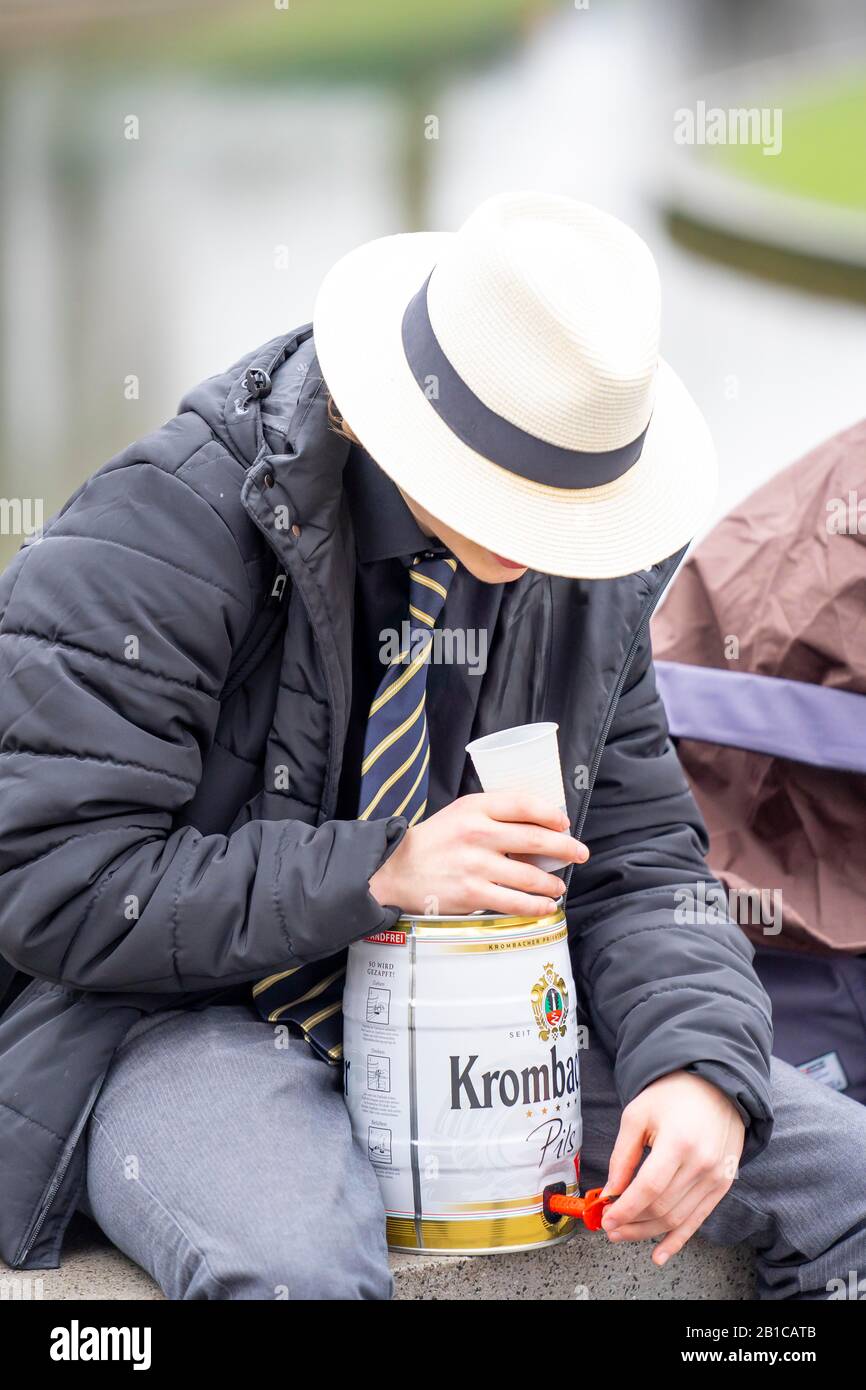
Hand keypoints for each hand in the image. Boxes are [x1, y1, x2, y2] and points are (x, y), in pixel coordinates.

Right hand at [368, 792, 588, 916]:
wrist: (396, 870)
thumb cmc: (434, 842)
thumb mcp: (460, 814)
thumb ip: (494, 815)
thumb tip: (538, 825)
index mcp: (475, 808)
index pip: (524, 804)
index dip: (551, 814)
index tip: (564, 823)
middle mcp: (477, 833)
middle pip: (536, 839)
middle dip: (566, 848)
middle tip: (580, 853)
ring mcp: (475, 865)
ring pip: (530, 875)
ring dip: (553, 883)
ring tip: (559, 886)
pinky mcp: (472, 894)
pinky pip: (515, 902)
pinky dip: (537, 906)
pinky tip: (546, 906)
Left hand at [601, 1071, 744, 1266]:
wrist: (716, 1086)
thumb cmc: (673, 1095)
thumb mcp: (637, 1115)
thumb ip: (622, 1155)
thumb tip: (610, 1192)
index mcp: (679, 1142)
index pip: (649, 1188)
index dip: (625, 1209)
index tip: (606, 1218)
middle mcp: (702, 1163)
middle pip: (662, 1207)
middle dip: (631, 1223)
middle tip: (609, 1227)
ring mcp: (716, 1177)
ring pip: (677, 1218)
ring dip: (648, 1232)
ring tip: (624, 1233)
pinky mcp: (723, 1184)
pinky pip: (698, 1219)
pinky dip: (678, 1239)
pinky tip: (660, 1254)